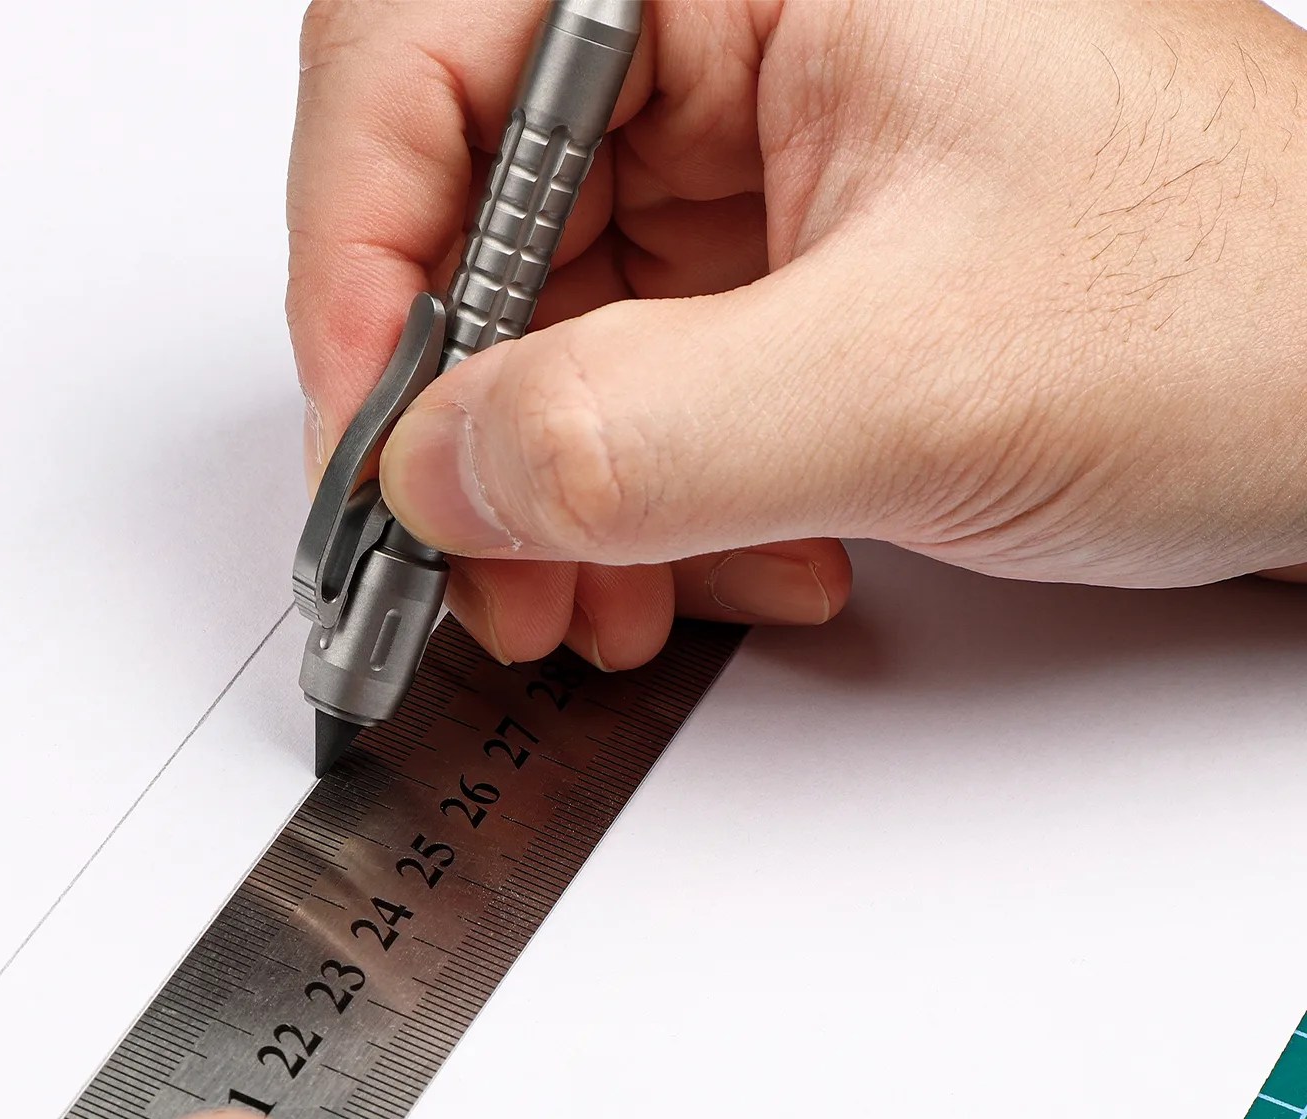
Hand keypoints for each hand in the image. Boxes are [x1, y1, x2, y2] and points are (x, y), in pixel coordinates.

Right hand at [288, 0, 1306, 670]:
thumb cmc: (1257, 294)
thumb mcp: (918, 375)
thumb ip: (636, 433)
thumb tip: (430, 474)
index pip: (424, 46)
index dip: (357, 246)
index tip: (367, 431)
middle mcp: (732, 18)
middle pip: (464, 200)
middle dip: (461, 417)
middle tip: (467, 566)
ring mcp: (749, 138)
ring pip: (536, 313)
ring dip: (546, 488)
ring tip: (599, 605)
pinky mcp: (772, 248)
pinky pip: (624, 372)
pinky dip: (634, 495)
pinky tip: (719, 564)